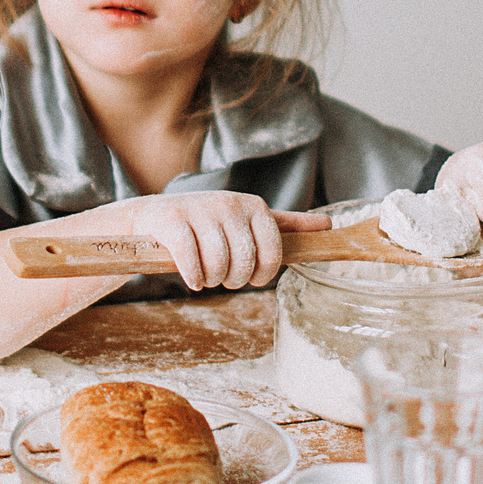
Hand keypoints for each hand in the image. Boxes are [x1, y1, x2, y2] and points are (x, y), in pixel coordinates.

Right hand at [121, 193, 330, 291]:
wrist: (153, 216)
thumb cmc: (208, 224)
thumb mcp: (249, 220)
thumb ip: (287, 225)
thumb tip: (329, 225)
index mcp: (254, 205)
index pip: (272, 252)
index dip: (262, 273)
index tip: (251, 277)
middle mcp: (229, 203)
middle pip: (244, 262)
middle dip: (234, 280)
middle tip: (224, 278)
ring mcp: (200, 209)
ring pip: (218, 264)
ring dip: (212, 281)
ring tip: (206, 276)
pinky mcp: (172, 219)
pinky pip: (190, 261)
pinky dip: (192, 277)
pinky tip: (192, 278)